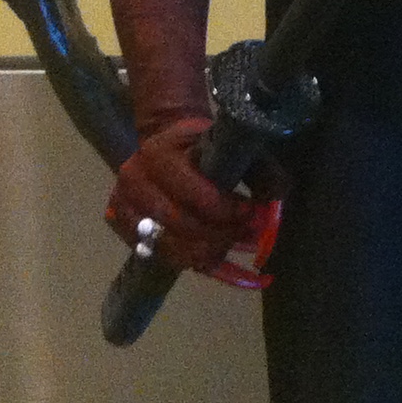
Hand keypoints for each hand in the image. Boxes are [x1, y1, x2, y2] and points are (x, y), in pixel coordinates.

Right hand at [105, 115, 259, 275]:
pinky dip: (186, 259)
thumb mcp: (229, 143)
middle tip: (248, 236)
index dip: (226, 209)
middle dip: (220, 234)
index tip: (251, 214)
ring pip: (167, 244)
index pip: (195, 193)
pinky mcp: (121, 226)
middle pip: (180, 223)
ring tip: (233, 248)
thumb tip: (280, 195)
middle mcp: (134, 180)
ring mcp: (123, 205)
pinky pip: (156, 254)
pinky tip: (211, 259)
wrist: (164, 144)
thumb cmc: (200, 143)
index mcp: (159, 154)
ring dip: (205, 251)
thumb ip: (256, 167)